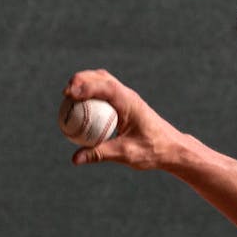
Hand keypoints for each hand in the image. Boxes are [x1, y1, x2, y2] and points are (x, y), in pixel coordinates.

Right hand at [63, 70, 184, 170]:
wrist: (171, 148)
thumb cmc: (152, 150)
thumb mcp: (125, 153)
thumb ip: (100, 154)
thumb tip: (75, 158)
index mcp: (129, 102)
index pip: (105, 87)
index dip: (85, 87)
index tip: (68, 94)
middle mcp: (127, 95)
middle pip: (101, 77)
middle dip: (81, 80)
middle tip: (65, 93)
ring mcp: (126, 98)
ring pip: (103, 82)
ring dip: (85, 84)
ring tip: (69, 96)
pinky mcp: (124, 104)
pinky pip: (104, 94)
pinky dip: (91, 95)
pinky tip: (80, 108)